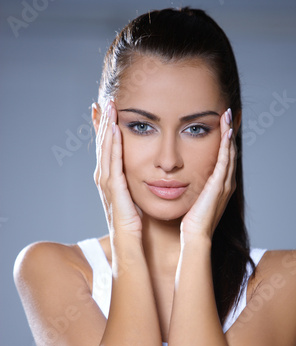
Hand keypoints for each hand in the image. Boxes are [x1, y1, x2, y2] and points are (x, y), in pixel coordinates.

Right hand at [94, 101, 141, 238]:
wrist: (129, 244)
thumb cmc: (133, 224)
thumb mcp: (133, 197)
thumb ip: (134, 183)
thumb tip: (143, 172)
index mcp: (110, 179)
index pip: (107, 149)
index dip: (105, 129)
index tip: (107, 111)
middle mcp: (104, 179)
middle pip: (102, 144)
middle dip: (103, 122)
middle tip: (105, 101)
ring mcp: (106, 184)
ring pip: (105, 150)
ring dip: (106, 128)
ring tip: (108, 107)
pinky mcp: (114, 190)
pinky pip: (113, 163)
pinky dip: (113, 146)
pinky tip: (115, 131)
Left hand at [180, 108, 235, 242]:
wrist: (196, 235)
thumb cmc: (191, 222)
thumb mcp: (193, 199)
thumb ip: (193, 188)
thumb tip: (181, 179)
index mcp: (220, 185)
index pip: (225, 157)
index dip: (225, 140)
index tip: (223, 124)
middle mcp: (226, 182)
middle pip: (231, 151)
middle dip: (230, 132)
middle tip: (230, 113)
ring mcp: (225, 183)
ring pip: (230, 152)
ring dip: (230, 132)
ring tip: (229, 115)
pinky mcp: (220, 184)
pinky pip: (225, 159)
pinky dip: (227, 144)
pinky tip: (226, 130)